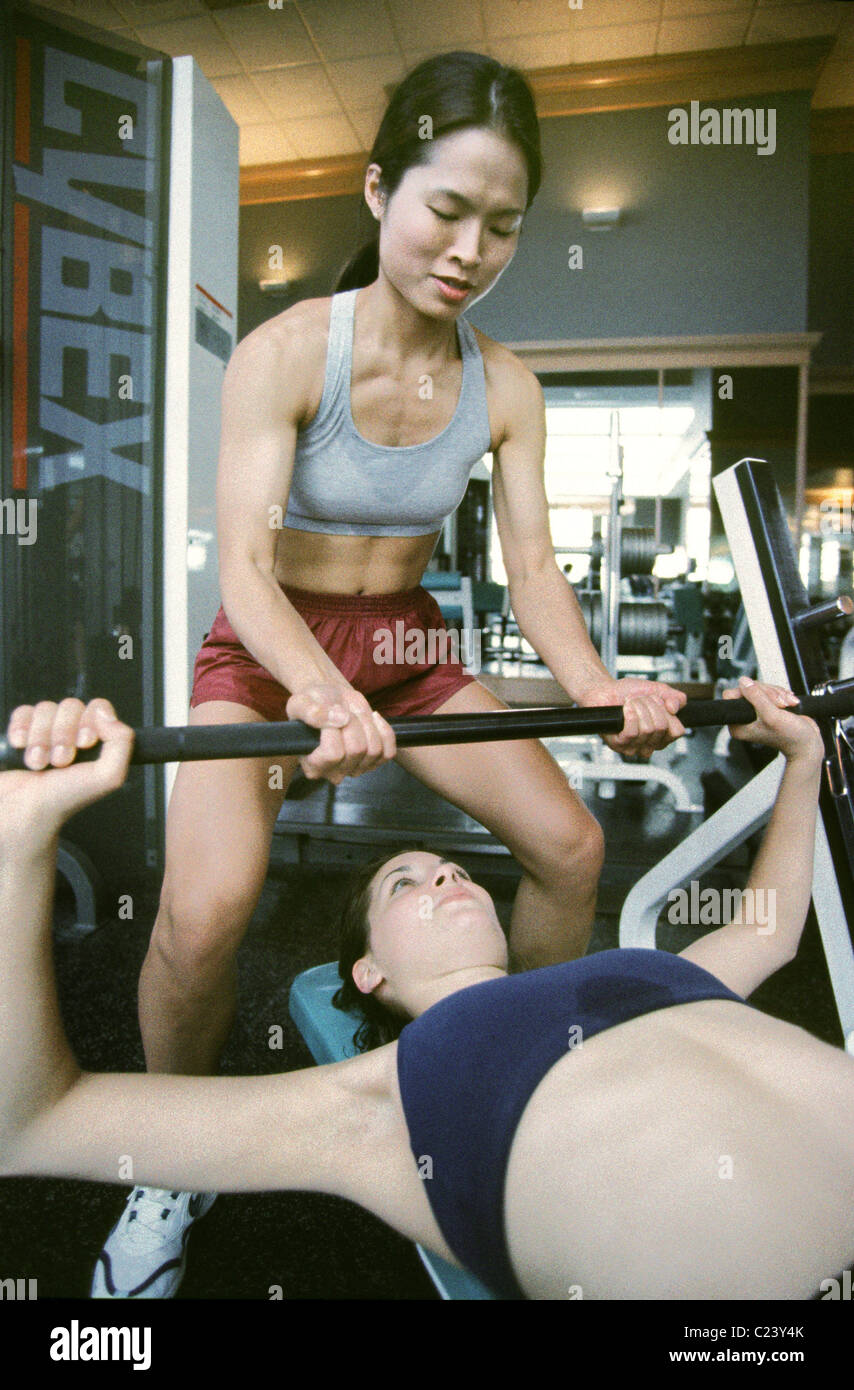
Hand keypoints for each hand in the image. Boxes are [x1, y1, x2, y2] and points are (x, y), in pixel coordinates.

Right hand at [1, 699, 133, 846]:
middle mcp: (73, 731)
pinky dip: (21, 728)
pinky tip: (21, 747)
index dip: (90, 721)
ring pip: (45, 708)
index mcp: (96, 739)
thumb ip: (121, 742)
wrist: (26, 812)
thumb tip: (107, 715)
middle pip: (70, 706)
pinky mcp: (22, 730)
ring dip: (40, 738)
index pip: (98, 706)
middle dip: (63, 735)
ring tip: (39, 763)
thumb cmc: (65, 798)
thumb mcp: (108, 777)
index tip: (84, 744)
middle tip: (60, 761)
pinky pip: (23, 711)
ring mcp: (47, 730)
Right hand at [285, 681, 395, 784]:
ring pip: (374, 750)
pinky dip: (384, 730)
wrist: (331, 700)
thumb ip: (313, 712)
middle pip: (356, 750)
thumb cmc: (313, 704)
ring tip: (354, 713)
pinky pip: (388, 751)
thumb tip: (340, 719)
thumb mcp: (301, 703)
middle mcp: (334, 773)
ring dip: (367, 724)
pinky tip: (372, 719)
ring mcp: (356, 769)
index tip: (329, 712)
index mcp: (312, 765)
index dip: (334, 730)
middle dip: (353, 722)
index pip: (332, 754)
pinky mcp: (375, 762)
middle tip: (343, 709)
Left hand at [577, 678, 686, 757]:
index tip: (658, 701)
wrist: (605, 690)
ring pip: (647, 729)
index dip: (669, 713)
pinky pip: (632, 732)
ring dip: (638, 707)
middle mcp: (649, 744)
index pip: (677, 731)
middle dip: (651, 706)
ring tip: (630, 704)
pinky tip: (624, 709)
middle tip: (640, 700)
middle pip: (662, 727)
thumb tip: (675, 709)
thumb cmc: (629, 692)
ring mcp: (633, 746)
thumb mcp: (659, 690)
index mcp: (661, 735)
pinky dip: (629, 715)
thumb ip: (676, 697)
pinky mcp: (618, 745)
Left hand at [723, 676, 822, 763]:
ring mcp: (756, 713)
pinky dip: (782, 694)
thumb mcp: (772, 715)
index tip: (766, 698)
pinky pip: (769, 691)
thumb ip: (756, 697)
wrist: (808, 744)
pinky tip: (790, 703)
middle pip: (748, 689)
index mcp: (739, 725)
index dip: (749, 692)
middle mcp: (744, 719)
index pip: (731, 696)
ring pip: (760, 689)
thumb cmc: (791, 736)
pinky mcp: (767, 708)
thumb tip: (743, 681)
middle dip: (768, 693)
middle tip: (781, 704)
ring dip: (778, 694)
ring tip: (789, 704)